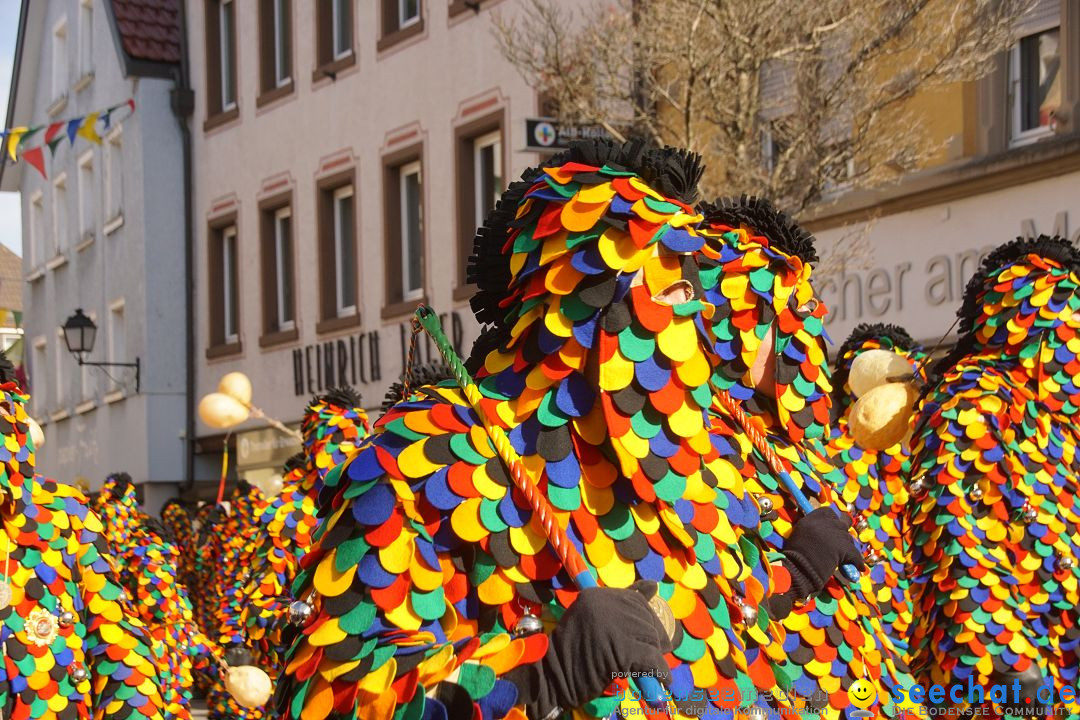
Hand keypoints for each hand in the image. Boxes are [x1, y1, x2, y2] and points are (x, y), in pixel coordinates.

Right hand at [506, 581, 671, 718]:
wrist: (551, 677)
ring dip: (655, 655)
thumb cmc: (570, 651)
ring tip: (650, 667)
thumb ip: (620, 604)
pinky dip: (659, 671)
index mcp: (597, 595)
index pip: (636, 600)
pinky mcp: (623, 650)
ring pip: (651, 638)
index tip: (648, 632)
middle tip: (650, 654)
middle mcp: (606, 605)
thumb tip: (654, 585)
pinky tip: (660, 678)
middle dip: (653, 638)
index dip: (646, 618)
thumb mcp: (592, 619)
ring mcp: (615, 626)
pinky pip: (652, 659)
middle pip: (646, 619)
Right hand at [782, 507, 864, 597]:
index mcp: (812, 519)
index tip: (831, 527)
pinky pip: (855, 554)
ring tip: (842, 557)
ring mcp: (836, 534)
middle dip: (842, 531)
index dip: (832, 519)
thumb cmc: (794, 556)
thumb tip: (821, 532)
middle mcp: (826, 523)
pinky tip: (858, 567)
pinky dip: (857, 562)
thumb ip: (812, 529)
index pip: (828, 512)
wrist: (798, 569)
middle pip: (842, 523)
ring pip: (849, 538)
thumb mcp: (799, 534)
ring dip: (847, 547)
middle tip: (839, 541)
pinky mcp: (845, 548)